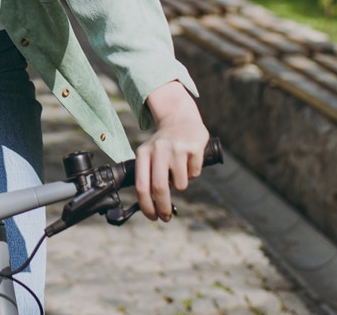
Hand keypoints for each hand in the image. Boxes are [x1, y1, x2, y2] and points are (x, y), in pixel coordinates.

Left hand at [135, 81, 209, 221]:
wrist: (181, 120)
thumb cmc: (164, 145)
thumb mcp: (150, 155)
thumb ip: (149, 176)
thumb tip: (152, 206)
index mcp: (143, 153)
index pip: (142, 185)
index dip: (146, 205)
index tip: (152, 217)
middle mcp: (158, 149)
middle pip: (160, 188)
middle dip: (163, 207)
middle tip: (166, 217)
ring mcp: (176, 148)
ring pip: (181, 184)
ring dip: (181, 184)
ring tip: (180, 170)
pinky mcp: (194, 148)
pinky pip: (194, 174)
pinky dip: (193, 173)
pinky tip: (190, 160)